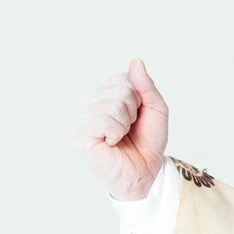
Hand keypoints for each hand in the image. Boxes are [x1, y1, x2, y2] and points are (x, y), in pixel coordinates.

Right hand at [72, 58, 169, 200]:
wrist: (145, 171)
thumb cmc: (147, 141)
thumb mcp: (156, 109)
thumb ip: (147, 86)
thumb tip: (136, 62)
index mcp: (102, 95)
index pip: (123, 79)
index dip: (138, 99)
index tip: (136, 117)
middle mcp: (87, 103)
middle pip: (120, 90)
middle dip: (133, 112)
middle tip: (128, 130)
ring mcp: (79, 118)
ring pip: (114, 105)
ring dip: (125, 124)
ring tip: (120, 137)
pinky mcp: (78, 134)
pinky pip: (105, 121)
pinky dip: (116, 133)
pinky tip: (111, 143)